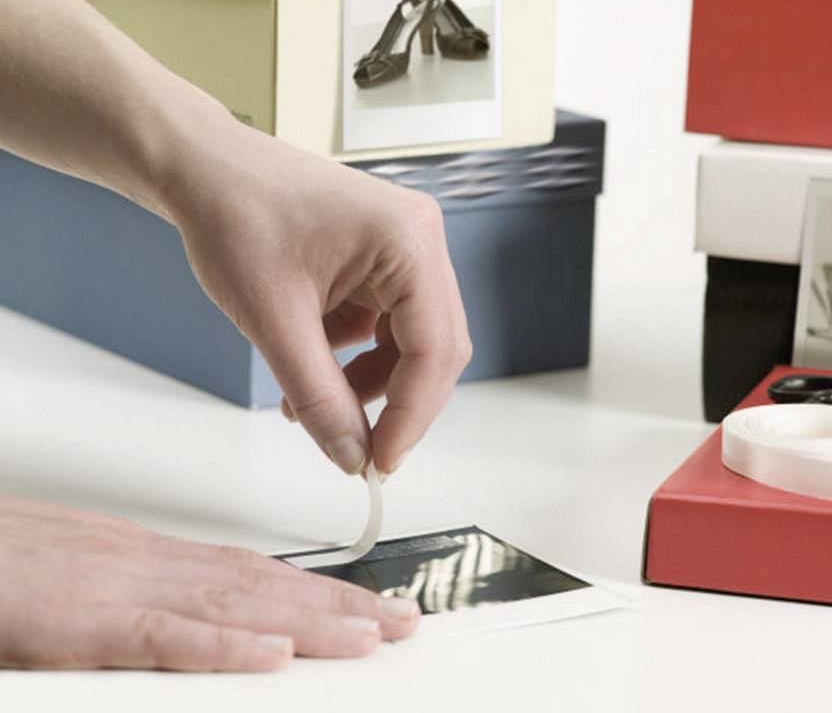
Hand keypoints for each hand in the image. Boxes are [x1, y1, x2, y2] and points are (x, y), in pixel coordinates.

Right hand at [0, 496, 419, 670]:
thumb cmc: (4, 564)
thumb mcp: (81, 579)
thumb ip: (140, 598)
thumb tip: (191, 617)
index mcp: (152, 559)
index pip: (256, 574)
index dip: (321, 591)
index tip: (372, 606)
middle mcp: (151, 566)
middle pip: (265, 588)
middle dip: (341, 608)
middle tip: (404, 623)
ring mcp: (120, 590)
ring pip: (235, 607)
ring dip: (309, 625)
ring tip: (371, 638)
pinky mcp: (81, 623)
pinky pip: (163, 637)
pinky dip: (223, 648)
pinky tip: (274, 659)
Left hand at [166, 115, 470, 474]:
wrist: (203, 170)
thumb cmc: (234, 217)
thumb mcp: (275, 320)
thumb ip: (319, 396)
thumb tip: (351, 455)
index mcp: (408, 242)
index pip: (435, 348)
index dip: (412, 415)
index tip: (379, 462)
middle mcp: (420, 240)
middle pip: (436, 347)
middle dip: (397, 402)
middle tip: (361, 451)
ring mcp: (405, 247)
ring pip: (412, 341)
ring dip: (371, 383)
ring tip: (310, 406)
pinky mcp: (383, 258)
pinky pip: (387, 325)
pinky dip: (356, 357)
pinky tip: (311, 368)